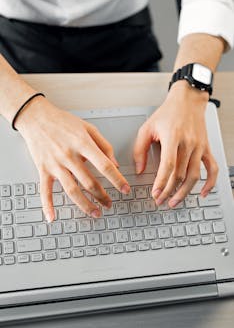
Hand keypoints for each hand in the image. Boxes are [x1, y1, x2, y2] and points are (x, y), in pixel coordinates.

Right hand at [16, 97, 129, 221]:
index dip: (117, 179)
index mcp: (83, 144)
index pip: (104, 166)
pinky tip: (52, 217)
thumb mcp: (88, 127)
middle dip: (102, 196)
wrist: (36, 117)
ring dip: (85, 205)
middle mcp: (69, 155)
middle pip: (89, 182)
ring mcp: (55, 164)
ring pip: (72, 190)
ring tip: (95, 213)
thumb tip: (115, 163)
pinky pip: (45, 191)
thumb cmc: (62, 121)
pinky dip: (47, 205)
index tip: (125, 189)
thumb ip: (104, 145)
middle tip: (109, 203)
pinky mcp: (43, 169)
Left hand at [133, 81, 217, 207]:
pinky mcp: (206, 148)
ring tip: (174, 202)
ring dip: (184, 192)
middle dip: (169, 191)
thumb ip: (140, 149)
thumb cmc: (167, 113)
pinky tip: (202, 193)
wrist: (187, 100)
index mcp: (172, 137)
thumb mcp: (147, 127)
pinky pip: (212, 168)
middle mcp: (188, 143)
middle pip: (180, 174)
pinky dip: (210, 183)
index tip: (155, 194)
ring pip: (194, 176)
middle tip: (160, 201)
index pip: (168, 166)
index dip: (161, 182)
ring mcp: (199, 147)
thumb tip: (139, 169)